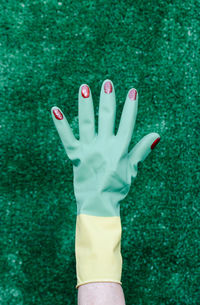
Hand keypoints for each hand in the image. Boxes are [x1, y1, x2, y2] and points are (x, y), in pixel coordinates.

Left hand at [51, 80, 159, 215]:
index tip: (132, 92)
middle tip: (107, 83)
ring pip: (87, 124)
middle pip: (107, 120)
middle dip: (108, 100)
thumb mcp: (133, 169)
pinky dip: (61, 125)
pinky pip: (67, 139)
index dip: (130, 108)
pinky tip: (55, 109)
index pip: (127, 125)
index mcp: (120, 150)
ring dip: (86, 105)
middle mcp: (104, 147)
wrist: (98, 204)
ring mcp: (89, 151)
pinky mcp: (75, 157)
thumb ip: (142, 150)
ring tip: (84, 87)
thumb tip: (156, 135)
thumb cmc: (117, 187)